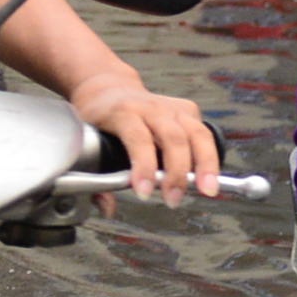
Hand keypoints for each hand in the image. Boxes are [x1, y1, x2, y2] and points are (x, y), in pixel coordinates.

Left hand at [67, 77, 220, 201]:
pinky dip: (209, 156)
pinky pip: (204, 134)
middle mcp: (151, 107)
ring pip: (197, 134)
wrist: (108, 88)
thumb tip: (108, 208)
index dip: (143, 166)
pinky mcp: (188, 110)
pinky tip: (206, 175)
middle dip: (177, 173)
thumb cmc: (99, 117)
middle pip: (173, 138)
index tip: (144, 192)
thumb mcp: (87, 140)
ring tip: (207, 190)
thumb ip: (95, 178)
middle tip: (174, 199)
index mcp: (123, 112)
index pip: (138, 138)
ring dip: (205, 165)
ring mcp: (172, 107)